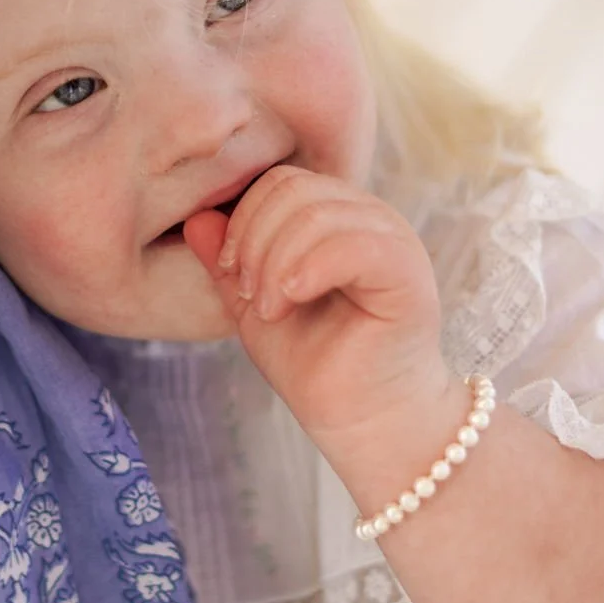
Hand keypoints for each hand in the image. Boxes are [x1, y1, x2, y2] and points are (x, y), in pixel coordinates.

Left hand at [184, 165, 448, 449]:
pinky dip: (308, 269)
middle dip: (254, 239)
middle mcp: (370, 218)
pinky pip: (353, 244)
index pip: (280, 182)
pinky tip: (290, 301)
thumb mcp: (255, 304)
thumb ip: (229, 262)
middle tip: (250, 295)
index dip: (244, 219)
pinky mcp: (407, 271)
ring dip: (275, 262)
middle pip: (293, 188)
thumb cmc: (314, 364)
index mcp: (338, 217)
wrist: (360, 420)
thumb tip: (196, 218)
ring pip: (316, 212)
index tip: (229, 272)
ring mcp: (393, 239)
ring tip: (270, 309)